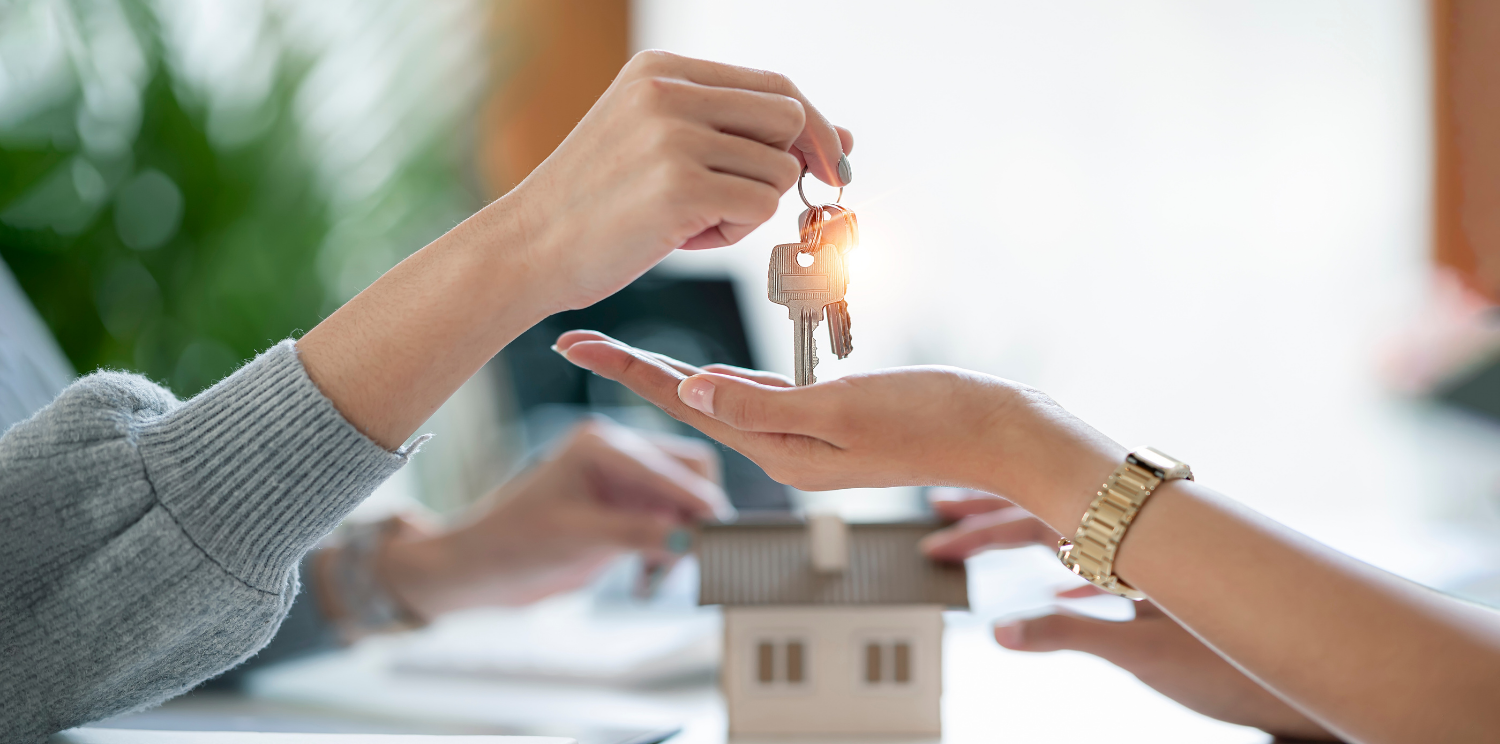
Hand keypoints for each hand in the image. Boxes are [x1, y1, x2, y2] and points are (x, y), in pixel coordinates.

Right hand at [297, 51, 850, 448]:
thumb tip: (838, 142)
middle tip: (754, 203)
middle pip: (789, 119)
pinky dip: (734, 234)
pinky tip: (683, 238)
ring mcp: (674, 137)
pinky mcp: (679, 187)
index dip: (812, 129)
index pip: (775, 85)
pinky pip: (760, 208)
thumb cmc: (595, 206)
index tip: (829, 167)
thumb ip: (733, 130)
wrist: (527, 249)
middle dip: (793, 167)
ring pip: (777, 171)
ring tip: (689, 222)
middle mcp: (669, 92)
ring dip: (748, 209)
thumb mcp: (653, 142)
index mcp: (662, 71)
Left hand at [378, 418, 731, 615]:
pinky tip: (648, 577)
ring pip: (684, 500)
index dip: (698, 503)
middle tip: (694, 561)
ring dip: (684, 538)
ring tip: (659, 576)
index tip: (723, 536)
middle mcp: (618, 452)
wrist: (479, 568)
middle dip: (695, 518)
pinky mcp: (625, 507)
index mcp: (601, 444)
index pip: (671, 467)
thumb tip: (691, 540)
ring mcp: (623, 479)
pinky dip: (669, 549)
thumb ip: (637, 534)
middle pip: (689, 473)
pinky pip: (669, 521)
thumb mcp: (577, 538)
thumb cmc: (512, 544)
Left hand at [551, 331, 1121, 531]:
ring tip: (624, 353)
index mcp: (780, 450)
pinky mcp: (832, 421)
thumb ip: (768, 406)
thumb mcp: (845, 411)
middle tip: (579, 339)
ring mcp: (808, 439)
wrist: (1000, 432)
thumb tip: (695, 393)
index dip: (628, 372)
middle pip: (691, 403)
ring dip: (672, 377)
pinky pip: (761, 399)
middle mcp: (784, 450)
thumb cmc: (935, 419)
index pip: (685, 405)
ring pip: (722, 402)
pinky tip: (708, 371)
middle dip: (634, 372)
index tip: (575, 345)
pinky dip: (726, 380)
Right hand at [921, 490, 1338, 741]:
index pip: (1038, 512)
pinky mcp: (1159, 590)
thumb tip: (999, 629)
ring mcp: (1145, 562)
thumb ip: (1069, 636)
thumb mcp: (1141, 654)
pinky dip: (1060, 575)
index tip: (938, 520)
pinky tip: (1046, 590)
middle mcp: (1135, 539)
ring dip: (1018, 536)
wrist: (1301, 681)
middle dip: (990, 513)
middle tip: (936, 516)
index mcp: (1128, 540)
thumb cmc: (1232, 667)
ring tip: (971, 538)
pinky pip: (1096, 568)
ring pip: (1067, 536)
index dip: (983, 517)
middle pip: (1046, 512)